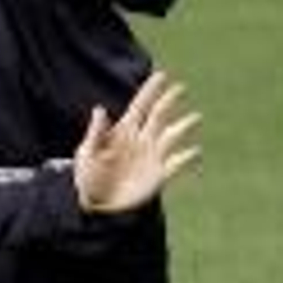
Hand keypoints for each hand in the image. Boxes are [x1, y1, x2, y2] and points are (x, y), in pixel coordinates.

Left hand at [72, 71, 201, 213]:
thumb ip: (96, 133)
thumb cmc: (88, 179)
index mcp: (123, 132)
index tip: (161, 75)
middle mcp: (141, 140)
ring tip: (195, 117)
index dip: (150, 90)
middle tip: (180, 88)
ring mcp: (152, 156)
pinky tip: (195, 151)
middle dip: (169, 101)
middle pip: (159, 115)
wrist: (97, 207)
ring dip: (184, 126)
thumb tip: (99, 109)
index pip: (140, 106)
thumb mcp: (87, 154)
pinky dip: (187, 157)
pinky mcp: (159, 175)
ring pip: (172, 135)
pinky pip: (177, 163)